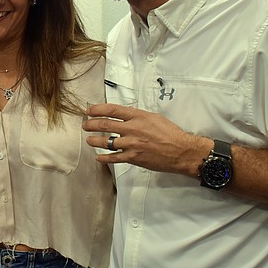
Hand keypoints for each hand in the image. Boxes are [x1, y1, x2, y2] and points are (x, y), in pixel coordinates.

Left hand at [83, 102, 209, 176]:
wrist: (181, 151)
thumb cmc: (171, 133)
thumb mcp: (154, 117)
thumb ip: (138, 116)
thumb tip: (125, 115)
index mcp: (138, 117)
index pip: (112, 110)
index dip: (97, 110)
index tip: (89, 111)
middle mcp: (132, 129)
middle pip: (105, 125)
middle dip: (91, 124)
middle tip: (85, 125)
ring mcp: (131, 144)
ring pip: (106, 142)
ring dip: (94, 140)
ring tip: (89, 140)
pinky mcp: (133, 158)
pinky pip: (114, 158)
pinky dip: (104, 158)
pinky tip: (98, 157)